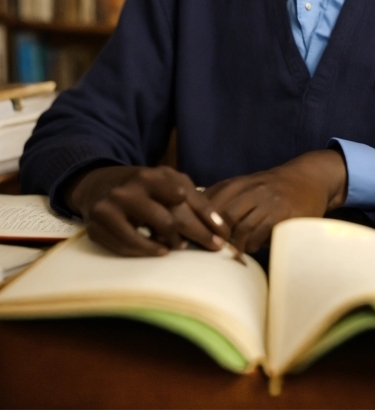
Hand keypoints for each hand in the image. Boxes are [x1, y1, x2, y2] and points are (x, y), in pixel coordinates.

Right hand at [64, 165, 231, 256]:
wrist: (99, 185)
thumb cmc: (144, 188)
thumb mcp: (168, 183)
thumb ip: (194, 200)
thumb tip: (221, 228)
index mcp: (150, 175)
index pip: (184, 199)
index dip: (205, 218)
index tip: (222, 235)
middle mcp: (130, 189)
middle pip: (170, 218)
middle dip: (196, 235)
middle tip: (213, 247)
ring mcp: (111, 207)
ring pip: (150, 232)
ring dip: (171, 243)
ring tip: (181, 246)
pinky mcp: (97, 226)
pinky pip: (127, 245)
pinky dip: (146, 251)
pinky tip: (160, 252)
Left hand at [204, 150, 346, 253]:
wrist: (309, 179)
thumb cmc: (273, 188)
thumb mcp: (249, 186)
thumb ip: (228, 198)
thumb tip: (201, 222)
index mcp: (239, 183)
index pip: (211, 199)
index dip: (201, 219)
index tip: (195, 236)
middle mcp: (252, 189)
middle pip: (224, 215)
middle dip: (217, 236)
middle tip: (214, 250)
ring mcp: (268, 201)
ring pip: (242, 227)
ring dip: (235, 245)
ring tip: (232, 254)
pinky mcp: (283, 214)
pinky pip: (261, 234)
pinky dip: (253, 245)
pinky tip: (251, 249)